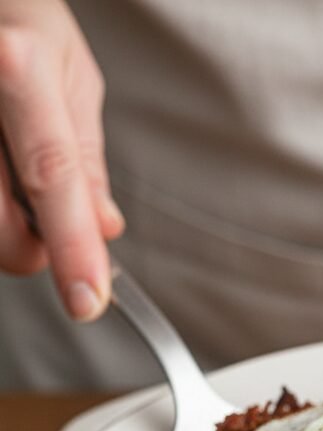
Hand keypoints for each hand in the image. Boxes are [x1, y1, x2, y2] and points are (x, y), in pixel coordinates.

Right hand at [0, 0, 122, 319]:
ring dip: (4, 228)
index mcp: (16, 67)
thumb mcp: (71, 73)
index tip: (88, 300)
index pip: (51, 179)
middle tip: (49, 226)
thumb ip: (85, 160)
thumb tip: (103, 229)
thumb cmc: (17, 11)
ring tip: (12, 177)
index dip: (72, 249)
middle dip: (32, 250)